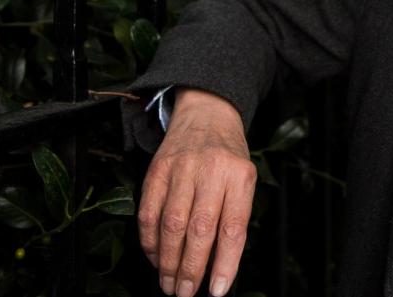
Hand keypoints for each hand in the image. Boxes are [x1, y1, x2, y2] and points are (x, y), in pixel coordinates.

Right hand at [138, 88, 255, 296]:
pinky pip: (148, 213)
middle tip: (185, 293)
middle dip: (191, 268)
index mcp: (240, 175)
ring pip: (171, 224)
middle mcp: (211, 170)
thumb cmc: (229, 156)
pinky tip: (155, 258)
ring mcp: (181, 168)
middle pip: (199, 229)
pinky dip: (150, 242)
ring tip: (169, 284)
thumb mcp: (244, 180)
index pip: (232, 227)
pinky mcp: (156, 170)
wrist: (206, 114)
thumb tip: (218, 266)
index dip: (224, 263)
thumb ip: (234, 218)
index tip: (216, 290)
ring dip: (168, 262)